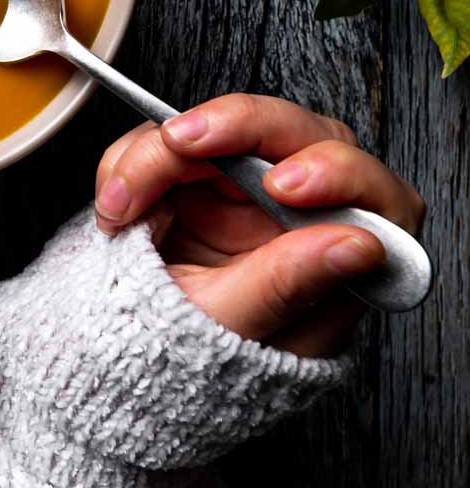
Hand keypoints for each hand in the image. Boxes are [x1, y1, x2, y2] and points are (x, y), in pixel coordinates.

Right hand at [93, 94, 425, 356]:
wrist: (117, 358)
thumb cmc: (189, 361)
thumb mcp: (230, 330)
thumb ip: (286, 284)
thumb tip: (361, 245)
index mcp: (337, 257)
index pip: (369, 192)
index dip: (335, 173)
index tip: (282, 185)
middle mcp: (300, 212)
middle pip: (296, 134)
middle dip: (236, 127)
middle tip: (180, 143)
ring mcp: (248, 184)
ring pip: (225, 126)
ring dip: (160, 154)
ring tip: (122, 208)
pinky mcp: (199, 170)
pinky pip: (170, 137)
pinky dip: (134, 162)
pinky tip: (117, 206)